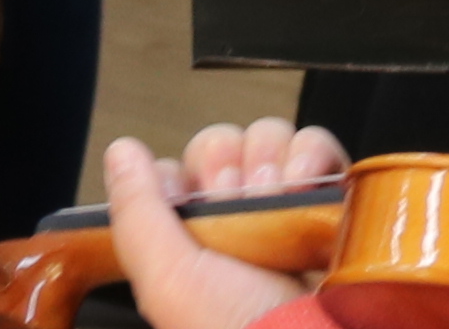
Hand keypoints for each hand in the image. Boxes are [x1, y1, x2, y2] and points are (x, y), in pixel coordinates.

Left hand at [102, 123, 347, 328]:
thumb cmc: (237, 328)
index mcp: (193, 244)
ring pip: (264, 138)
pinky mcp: (328, 201)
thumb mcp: (168, 278)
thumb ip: (136, 213)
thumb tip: (120, 152)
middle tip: (234, 200)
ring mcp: (284, 210)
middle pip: (219, 147)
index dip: (181, 176)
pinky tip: (302, 186)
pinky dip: (309, 155)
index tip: (187, 198)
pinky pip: (315, 147)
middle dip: (223, 163)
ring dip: (266, 158)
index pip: (177, 174)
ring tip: (274, 196)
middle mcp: (238, 224)